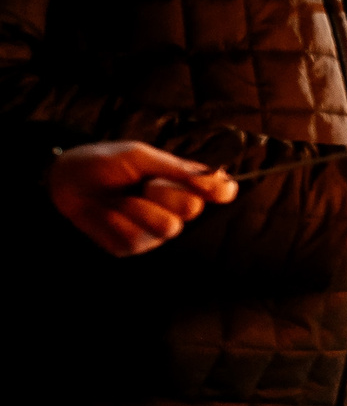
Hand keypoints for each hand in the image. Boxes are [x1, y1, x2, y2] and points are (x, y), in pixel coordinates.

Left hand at [47, 141, 235, 256]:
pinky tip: (104, 212)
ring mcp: (153, 232)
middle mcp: (173, 210)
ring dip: (137, 208)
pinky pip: (134, 239)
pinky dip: (115, 221)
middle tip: (144, 184)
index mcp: (180, 183)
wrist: (62, 181)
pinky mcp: (130, 247)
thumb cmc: (102, 162)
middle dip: (166, 193)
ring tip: (119, 198)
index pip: (218, 191)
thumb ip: (180, 171)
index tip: (216, 190)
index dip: (218, 190)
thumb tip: (226, 183)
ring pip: (166, 227)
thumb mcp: (140, 158)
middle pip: (192, 209)